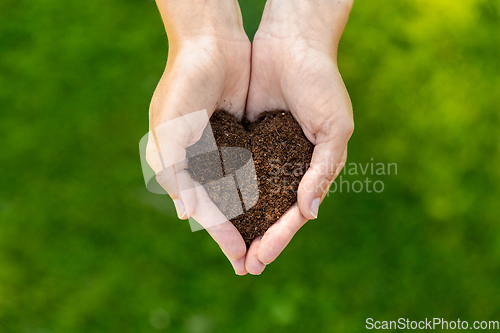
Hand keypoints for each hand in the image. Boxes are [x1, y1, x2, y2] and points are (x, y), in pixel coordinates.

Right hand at [146, 0, 250, 274]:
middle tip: (254, 264)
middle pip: (223, 208)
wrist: (211, 43)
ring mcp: (224, 150)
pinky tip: (278, 206)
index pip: (204, 209)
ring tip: (269, 244)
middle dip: (238, 235)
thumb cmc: (184, 84)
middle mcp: (201, 162)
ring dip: (253, 219)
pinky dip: (264, 189)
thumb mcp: (169, 128)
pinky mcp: (243, 137)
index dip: (221, 234)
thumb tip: (184, 213)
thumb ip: (173, 171)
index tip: (240, 258)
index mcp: (180, 164)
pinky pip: (255, 169)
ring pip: (241, 193)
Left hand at [244, 0, 354, 271]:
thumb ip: (323, 170)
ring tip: (226, 247)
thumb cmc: (321, 84)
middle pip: (269, 212)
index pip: (294, 213)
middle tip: (242, 267)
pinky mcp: (244, 138)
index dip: (278, 237)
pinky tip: (212, 208)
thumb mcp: (334, 128)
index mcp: (311, 169)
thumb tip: (309, 213)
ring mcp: (264, 154)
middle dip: (257, 239)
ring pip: (250, 196)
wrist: (292, 44)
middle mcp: (286, 166)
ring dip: (239, 221)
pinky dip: (224, 189)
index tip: (260, 260)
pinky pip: (232, 168)